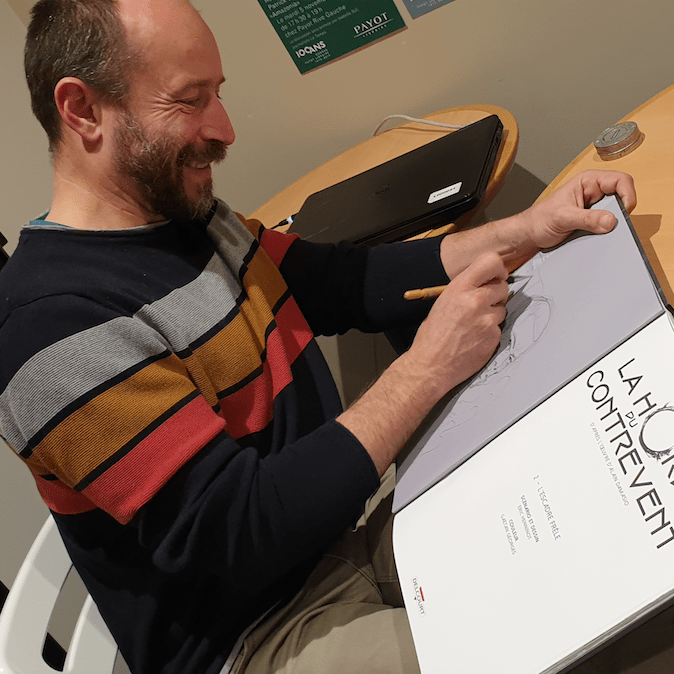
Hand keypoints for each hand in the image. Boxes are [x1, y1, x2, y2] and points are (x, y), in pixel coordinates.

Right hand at [406, 251, 508, 397]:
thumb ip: (465, 289)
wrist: (430, 365)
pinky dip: (491, 332)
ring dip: (493, 314)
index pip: (491, 261)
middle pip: (502, 286)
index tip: (497, 274)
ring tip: (473, 324)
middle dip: (495, 294)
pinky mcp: (494, 336)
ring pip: (503, 308)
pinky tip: (475, 337)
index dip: (498, 268)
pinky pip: (500, 327)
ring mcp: (487, 320)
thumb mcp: (443, 302)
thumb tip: (484, 282)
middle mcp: (475, 301)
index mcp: (459, 288)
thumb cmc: (432, 336)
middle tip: (481, 305)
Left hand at [522, 170, 636, 250]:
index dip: (628, 194)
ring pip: (616, 211)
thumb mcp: (563, 218)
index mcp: (587, 181)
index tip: (625, 211)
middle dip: (620, 211)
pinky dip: (607, 230)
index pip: (620, 180)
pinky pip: (608, 224)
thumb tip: (610, 221)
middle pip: (622, 196)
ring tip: (601, 231)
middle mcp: (594, 191)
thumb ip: (587, 219)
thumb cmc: (539, 220)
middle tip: (612, 225)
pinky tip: (598, 236)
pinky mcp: (593, 220)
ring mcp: (595, 206)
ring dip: (613, 222)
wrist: (530, 235)